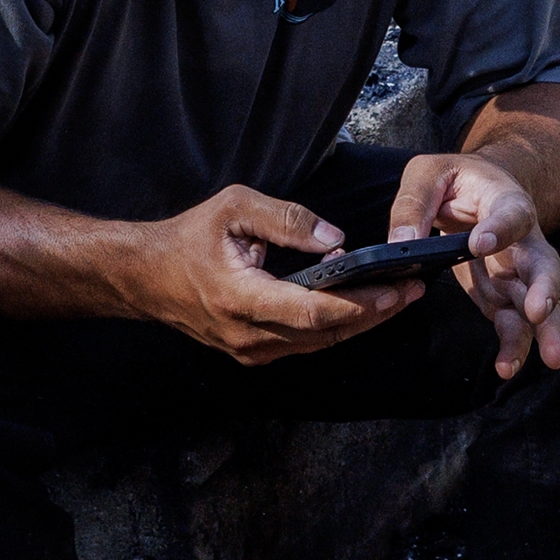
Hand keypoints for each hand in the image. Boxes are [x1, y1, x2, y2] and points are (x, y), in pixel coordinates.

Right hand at [133, 184, 422, 364]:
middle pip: (326, 334)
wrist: (145, 277)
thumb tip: (336, 239)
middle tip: (414, 291)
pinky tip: (360, 308)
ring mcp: (250, 350)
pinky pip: (305, 344)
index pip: (314, 311)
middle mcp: (248, 334)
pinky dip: (337, 328)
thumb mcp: (235, 207)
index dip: (360, 303)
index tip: (396, 287)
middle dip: (375, 313)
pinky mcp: (253, 352)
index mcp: (241, 297)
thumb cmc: (189, 237)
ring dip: (361, 323)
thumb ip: (288, 220)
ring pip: (320, 344)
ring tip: (398, 298)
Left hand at [391, 149, 559, 379]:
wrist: (478, 190)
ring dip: (544, 331)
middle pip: (544, 265)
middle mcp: (522, 240)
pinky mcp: (504, 296)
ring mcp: (517, 272)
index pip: (511, 213)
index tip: (479, 243)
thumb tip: (399, 244)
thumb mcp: (427, 174)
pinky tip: (507, 366)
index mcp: (505, 200)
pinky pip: (516, 323)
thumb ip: (413, 204)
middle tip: (538, 311)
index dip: (500, 228)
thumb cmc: (455, 179)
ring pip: (541, 303)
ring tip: (550, 358)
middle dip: (545, 290)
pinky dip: (514, 346)